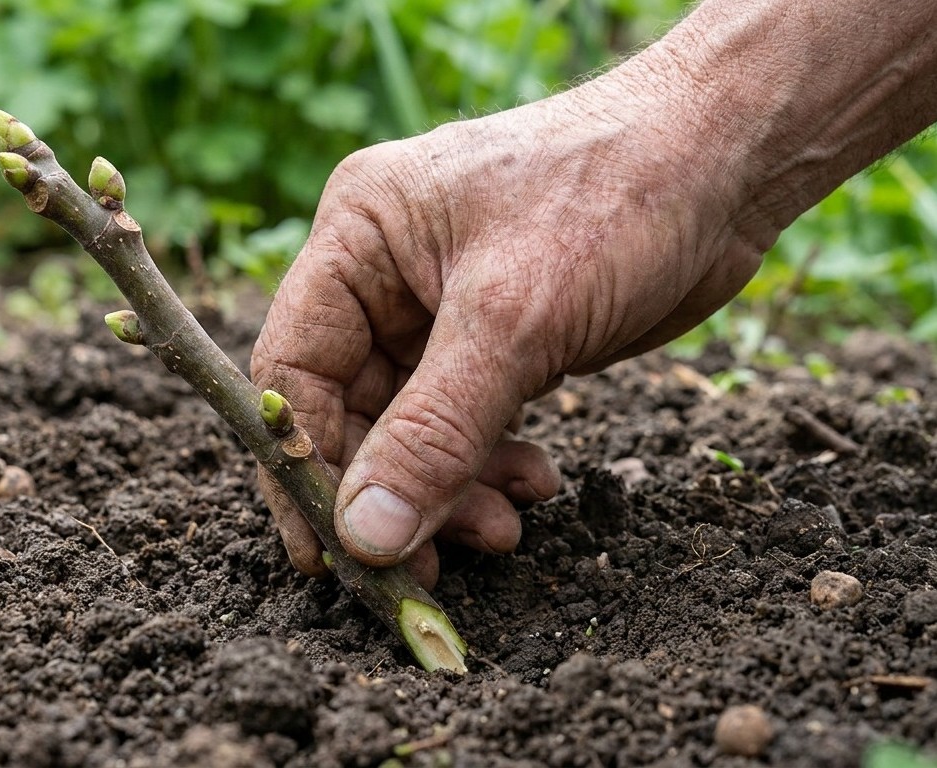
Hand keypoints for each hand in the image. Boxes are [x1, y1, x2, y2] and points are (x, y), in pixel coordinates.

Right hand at [252, 77, 766, 587]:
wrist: (732, 159)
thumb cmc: (617, 195)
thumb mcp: (515, 320)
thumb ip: (434, 433)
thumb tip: (366, 537)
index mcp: (358, 236)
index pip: (295, 369)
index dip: (303, 466)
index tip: (328, 554)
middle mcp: (384, 271)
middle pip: (349, 409)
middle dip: (390, 490)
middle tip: (424, 569)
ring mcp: (440, 305)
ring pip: (411, 426)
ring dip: (448, 487)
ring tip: (500, 529)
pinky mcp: (497, 335)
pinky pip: (465, 420)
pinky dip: (489, 464)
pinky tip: (531, 484)